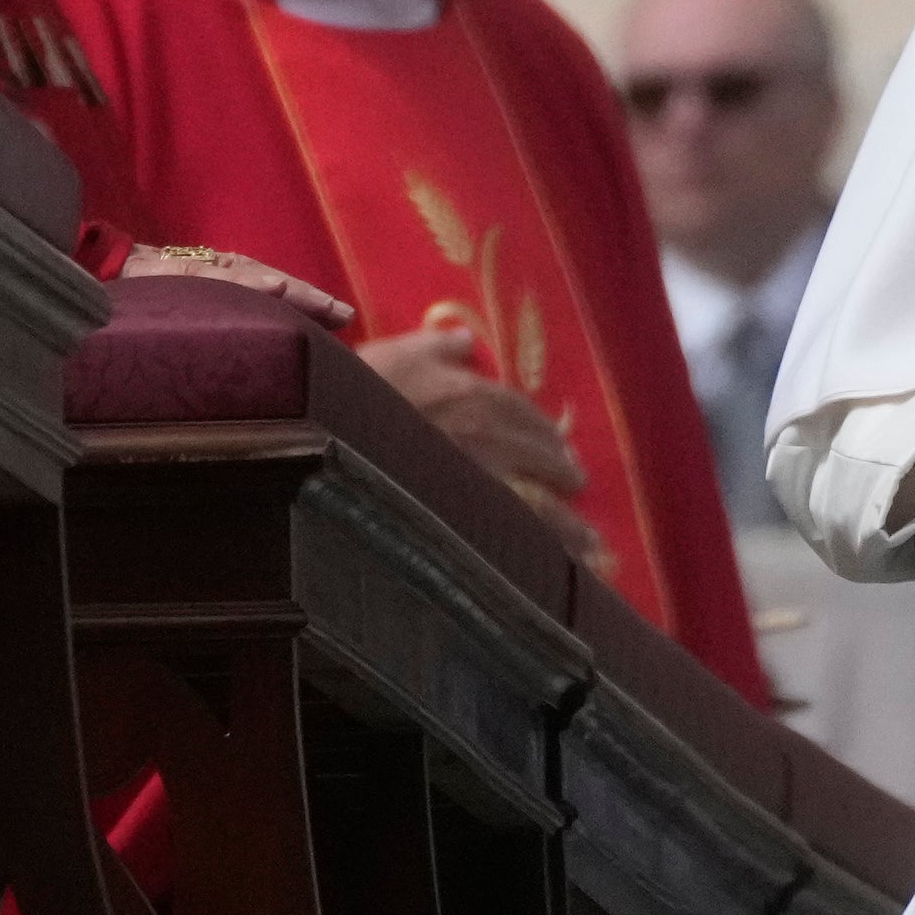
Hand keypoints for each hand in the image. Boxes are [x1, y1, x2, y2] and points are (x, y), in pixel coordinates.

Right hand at [357, 306, 607, 576]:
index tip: (558, 443)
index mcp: (470, 395)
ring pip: (539, 508)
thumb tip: (466, 341)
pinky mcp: (468, 526)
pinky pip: (517, 544)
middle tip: (576, 481)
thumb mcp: (391, 355)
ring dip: (571, 527)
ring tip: (592, 543)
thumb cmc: (351, 396)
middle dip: (560, 470)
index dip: (541, 428)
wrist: (323, 445)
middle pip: (538, 456)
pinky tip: (562, 573)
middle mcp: (486, 440)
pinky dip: (547, 556)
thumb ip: (433, 346)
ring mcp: (479, 487)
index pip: (520, 411)